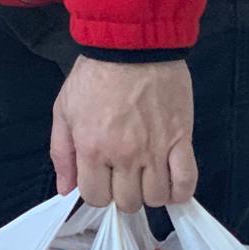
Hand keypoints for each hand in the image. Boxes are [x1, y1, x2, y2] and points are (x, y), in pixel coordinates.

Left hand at [51, 56, 197, 211]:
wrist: (132, 47)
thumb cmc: (94, 76)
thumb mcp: (64, 110)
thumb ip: (61, 153)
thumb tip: (64, 189)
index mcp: (92, 147)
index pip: (95, 196)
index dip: (96, 193)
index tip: (100, 180)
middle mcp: (124, 155)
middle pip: (127, 202)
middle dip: (122, 194)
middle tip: (123, 176)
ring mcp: (155, 150)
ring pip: (156, 198)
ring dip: (150, 193)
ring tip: (146, 177)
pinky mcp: (181, 140)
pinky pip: (186, 182)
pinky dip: (180, 192)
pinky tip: (172, 185)